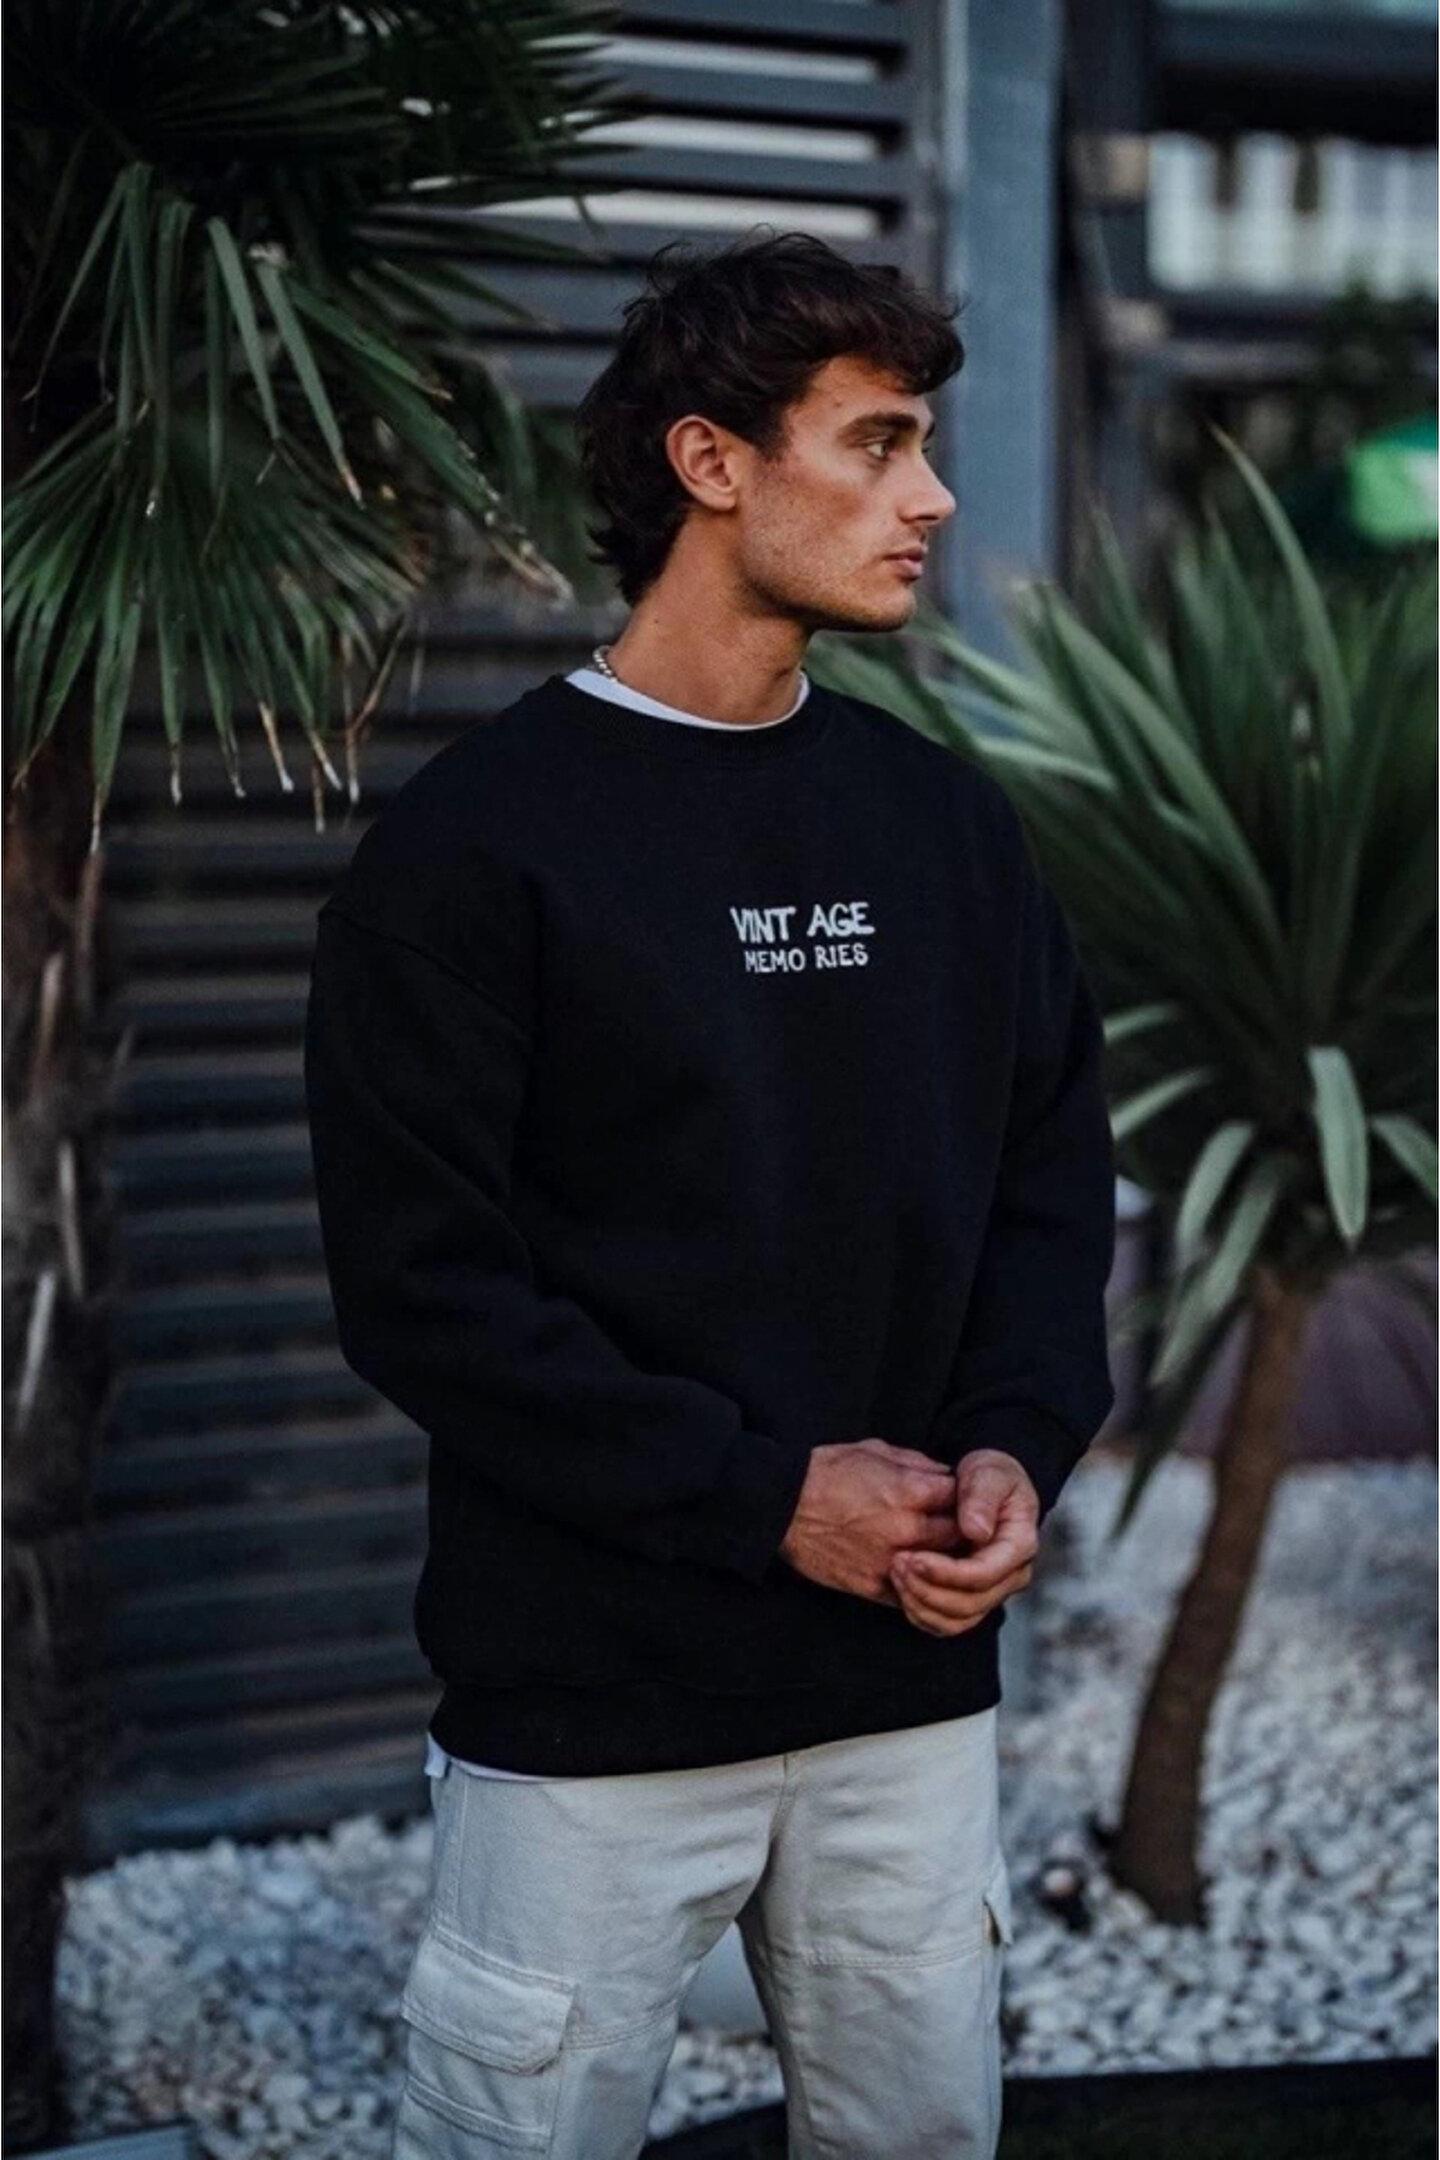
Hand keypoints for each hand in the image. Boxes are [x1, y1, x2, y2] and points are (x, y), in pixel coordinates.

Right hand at [779, 1438, 960, 1607]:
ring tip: (939, 1554)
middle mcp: (907, 1528)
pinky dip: (916, 1586)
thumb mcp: (875, 1451)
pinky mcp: (872, 1585)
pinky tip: (915, 1576)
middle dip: (960, 1532)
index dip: (965, 1499)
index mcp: (911, 1491)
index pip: (963, 1499)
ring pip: (941, 1570)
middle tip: (957, 1531)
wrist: (780, 1505)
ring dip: (943, 1562)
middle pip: (959, 1538)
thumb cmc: (825, 1471)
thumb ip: (916, 1463)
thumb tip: (944, 1474)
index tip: (962, 1501)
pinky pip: (910, 1595)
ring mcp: (891, 1560)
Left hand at [887, 1449, 1039, 1637]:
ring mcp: (994, 1592)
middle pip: (969, 1603)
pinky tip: (901, 1591)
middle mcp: (1012, 1576)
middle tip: (897, 1564)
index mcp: (1019, 1545)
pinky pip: (948, 1624)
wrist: (986, 1487)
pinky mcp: (974, 1600)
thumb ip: (981, 1497)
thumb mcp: (988, 1474)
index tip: (914, 1557)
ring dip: (921, 1603)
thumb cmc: (988, 1476)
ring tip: (895, 1574)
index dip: (947, 1572)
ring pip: (957, 1619)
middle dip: (928, 1588)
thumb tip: (977, 1531)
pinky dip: (922, 1614)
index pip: (983, 1574)